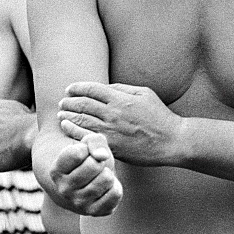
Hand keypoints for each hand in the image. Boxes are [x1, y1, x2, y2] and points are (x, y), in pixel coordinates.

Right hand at [50, 126, 121, 215]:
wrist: (82, 182)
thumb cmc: (85, 158)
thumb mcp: (86, 142)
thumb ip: (94, 141)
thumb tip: (102, 156)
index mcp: (56, 171)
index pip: (78, 153)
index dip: (86, 147)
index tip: (83, 153)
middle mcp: (64, 190)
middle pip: (94, 165)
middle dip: (99, 160)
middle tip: (94, 165)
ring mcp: (78, 203)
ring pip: (106, 178)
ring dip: (108, 172)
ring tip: (100, 175)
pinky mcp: (95, 212)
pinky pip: (115, 194)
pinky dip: (116, 186)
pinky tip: (106, 187)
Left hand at [57, 82, 183, 165]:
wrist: (171, 140)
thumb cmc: (160, 116)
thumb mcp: (144, 93)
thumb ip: (123, 88)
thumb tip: (105, 86)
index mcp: (120, 98)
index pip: (91, 89)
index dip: (77, 87)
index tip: (70, 89)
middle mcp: (113, 112)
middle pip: (82, 104)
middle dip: (69, 101)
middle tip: (63, 102)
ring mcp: (111, 130)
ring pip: (81, 120)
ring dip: (68, 116)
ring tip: (61, 114)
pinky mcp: (111, 146)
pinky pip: (86, 138)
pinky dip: (73, 132)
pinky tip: (66, 128)